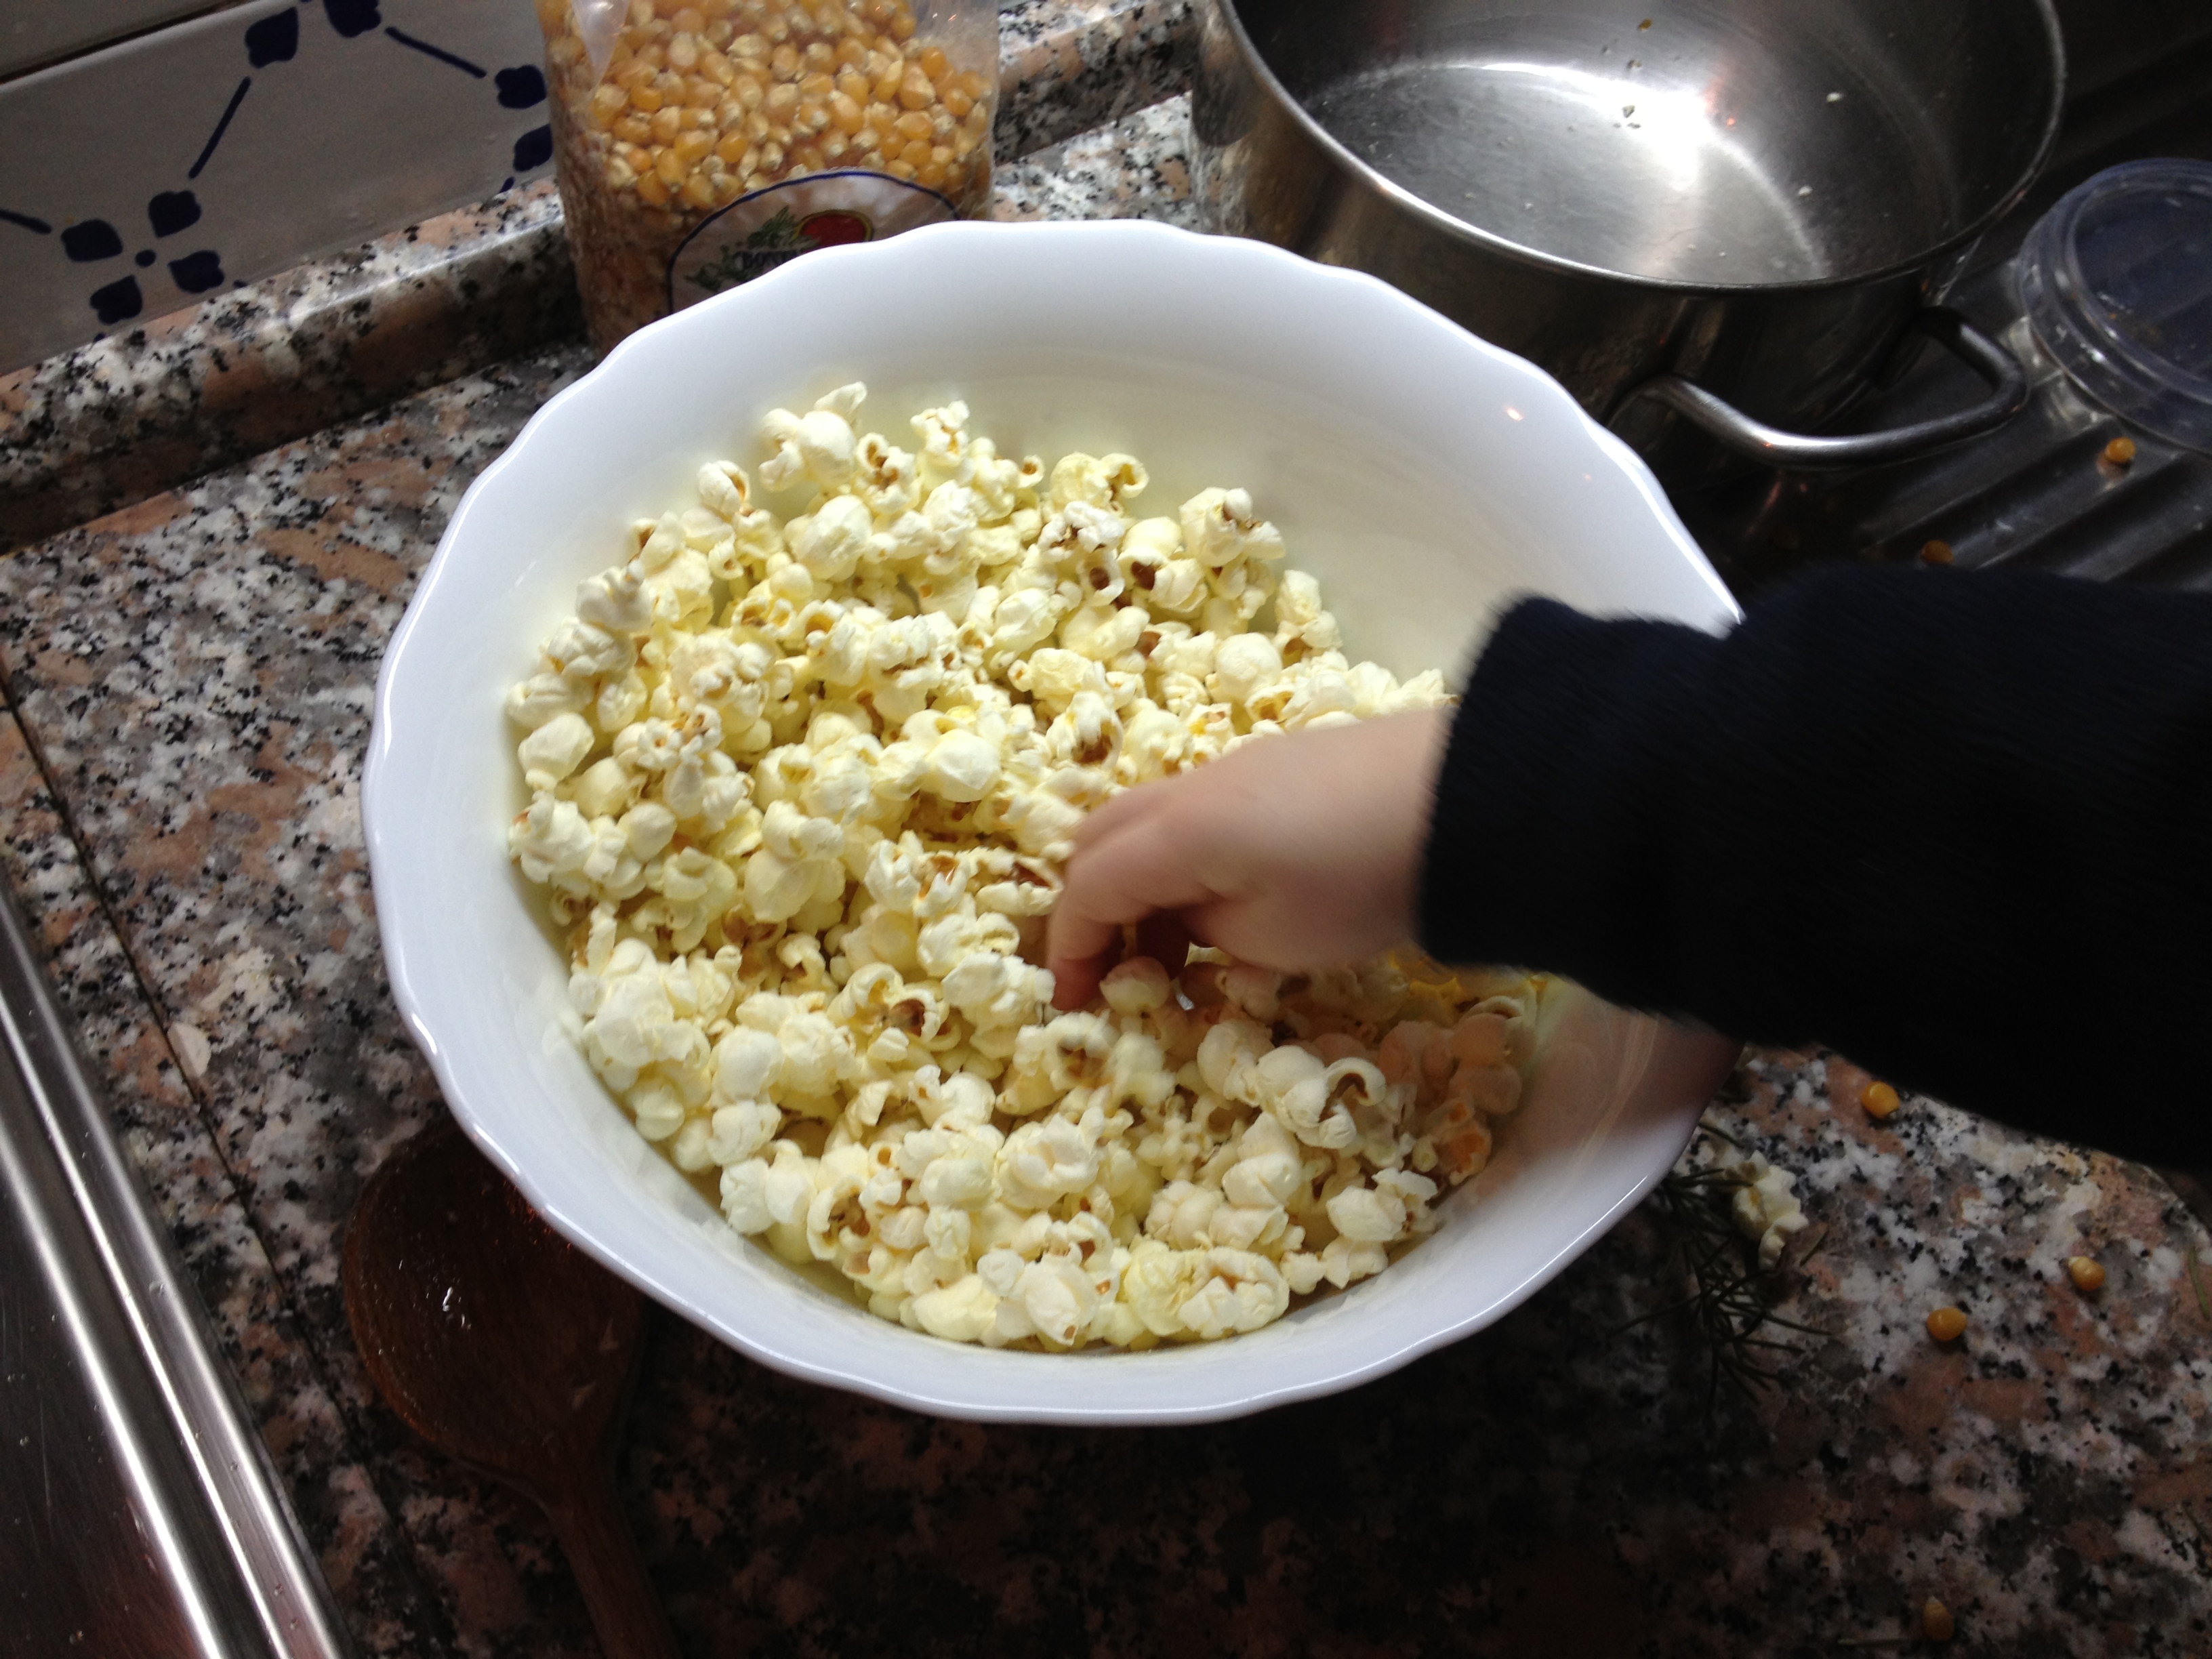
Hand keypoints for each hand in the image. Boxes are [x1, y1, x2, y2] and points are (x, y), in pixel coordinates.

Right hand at [1046, 708, 1451, 1008]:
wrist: (1469, 801)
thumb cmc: (1361, 883)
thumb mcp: (1272, 939)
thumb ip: (1206, 933)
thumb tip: (1190, 921)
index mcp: (1175, 833)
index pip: (1089, 888)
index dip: (1070, 949)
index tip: (1074, 1003)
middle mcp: (1192, 788)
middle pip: (1103, 839)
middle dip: (1094, 909)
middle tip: (1118, 973)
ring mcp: (1239, 768)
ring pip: (1150, 822)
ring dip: (1142, 885)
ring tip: (1180, 953)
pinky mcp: (1283, 765)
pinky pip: (1199, 813)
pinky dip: (1185, 862)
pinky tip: (1232, 906)